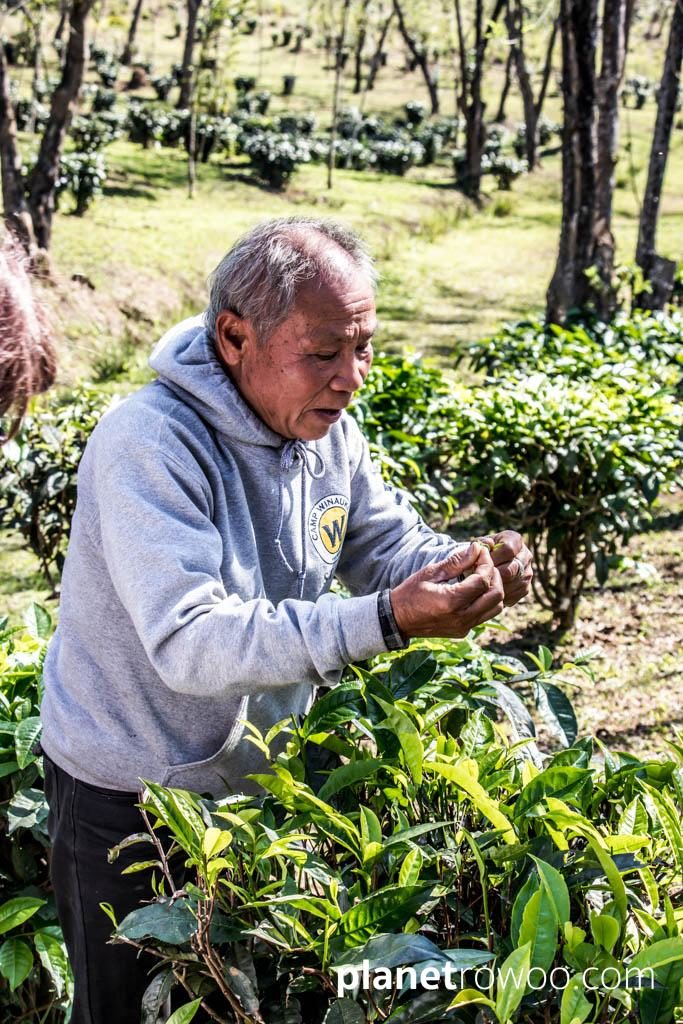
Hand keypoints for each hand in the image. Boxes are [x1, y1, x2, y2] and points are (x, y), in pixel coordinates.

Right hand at [390, 542, 504, 639]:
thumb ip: (456, 561)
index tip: (481, 552)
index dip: (486, 563)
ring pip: (496, 607)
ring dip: (493, 589)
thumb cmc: (411, 592)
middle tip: (484, 563)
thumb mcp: (431, 572)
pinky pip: (485, 615)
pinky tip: (474, 590)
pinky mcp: (463, 631)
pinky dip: (486, 601)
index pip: (483, 581)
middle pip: (496, 595)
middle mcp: (461, 618)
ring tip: (481, 576)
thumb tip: (477, 548)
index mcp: (451, 602)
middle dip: (494, 575)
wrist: (397, 619)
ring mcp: (464, 627)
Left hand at [475, 530, 532, 605]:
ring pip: (511, 584)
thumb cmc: (480, 552)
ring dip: (495, 586)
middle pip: (510, 570)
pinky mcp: (525, 588)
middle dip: (492, 575)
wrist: (486, 564)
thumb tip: (488, 544)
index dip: (492, 558)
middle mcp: (526, 555)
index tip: (480, 563)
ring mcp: (527, 573)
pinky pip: (513, 595)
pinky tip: (488, 592)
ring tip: (481, 584)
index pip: (508, 550)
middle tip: (478, 578)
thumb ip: (481, 543)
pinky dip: (499, 596)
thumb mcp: (478, 544)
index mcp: (515, 540)